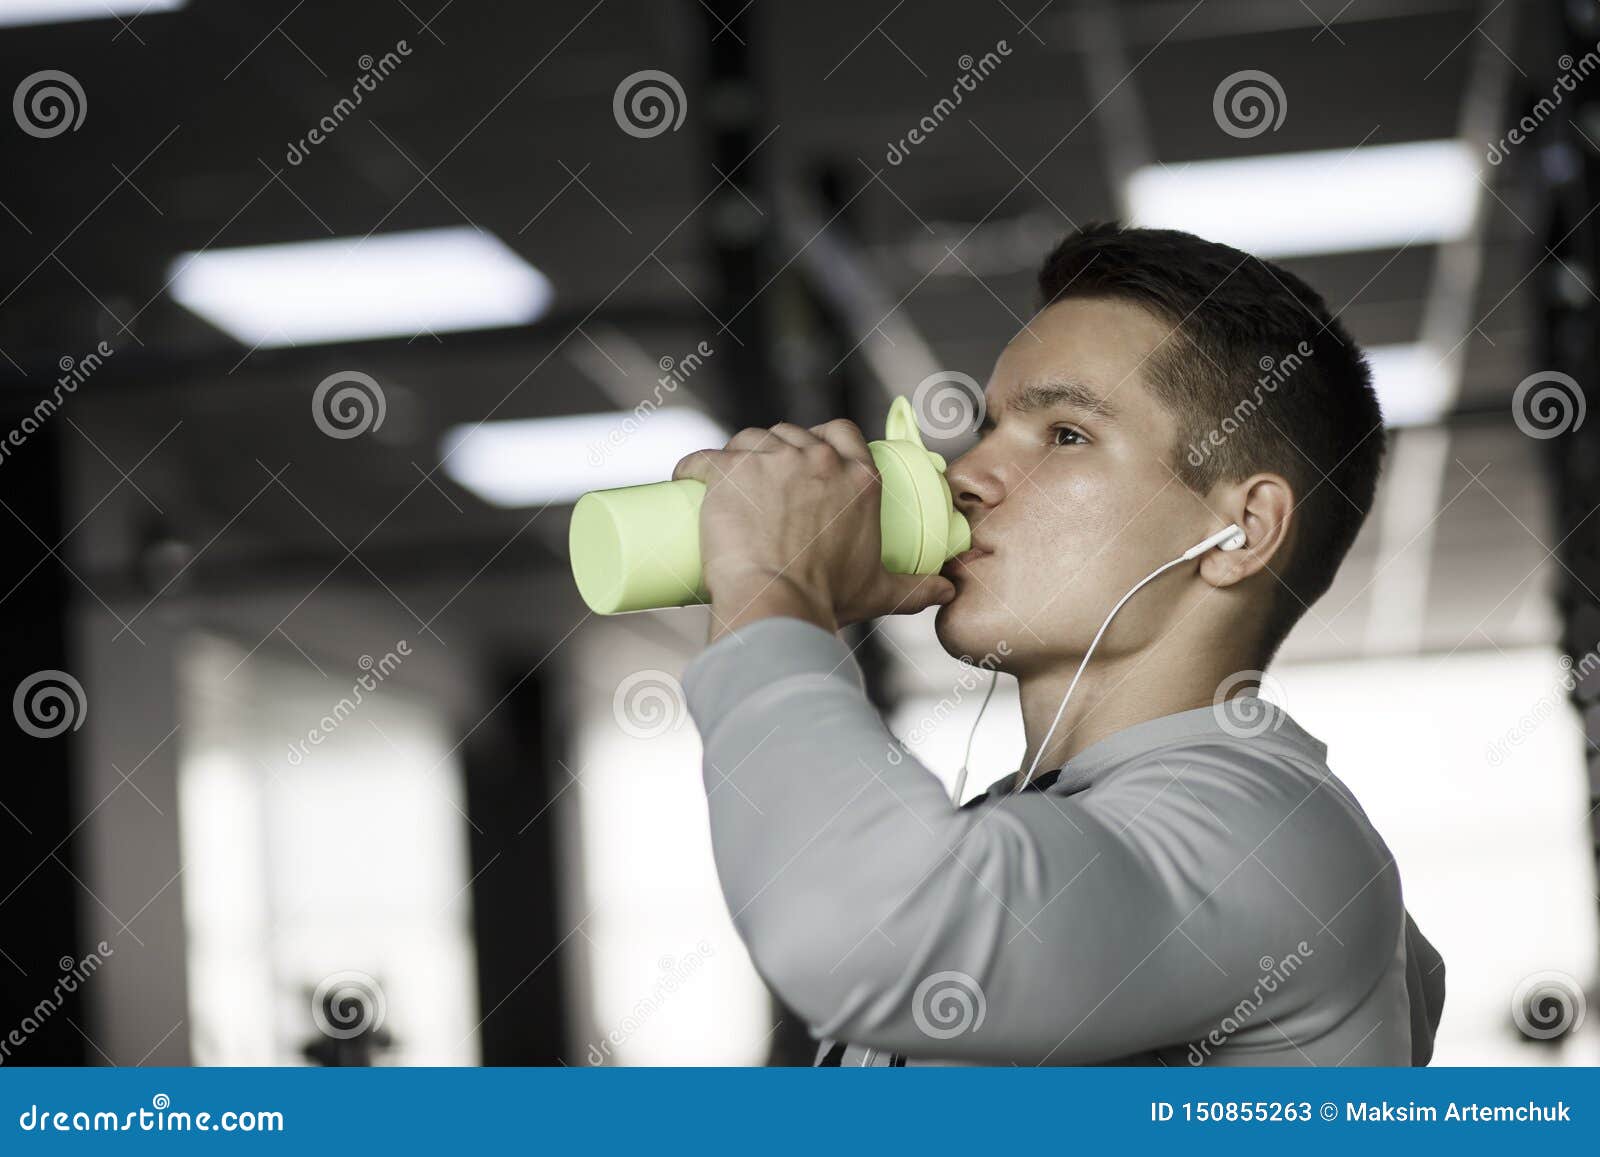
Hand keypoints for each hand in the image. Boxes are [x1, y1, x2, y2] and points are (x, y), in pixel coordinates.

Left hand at [672, 419, 954, 639]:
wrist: (779, 604)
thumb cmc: (830, 599)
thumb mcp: (882, 591)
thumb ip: (918, 589)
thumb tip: (947, 592)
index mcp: (858, 477)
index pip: (841, 432)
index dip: (821, 441)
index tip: (806, 459)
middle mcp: (817, 458)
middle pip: (790, 433)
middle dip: (777, 450)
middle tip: (762, 484)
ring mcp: (770, 459)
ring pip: (748, 439)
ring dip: (737, 455)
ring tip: (727, 485)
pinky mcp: (727, 470)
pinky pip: (701, 456)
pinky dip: (691, 466)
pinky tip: (684, 477)